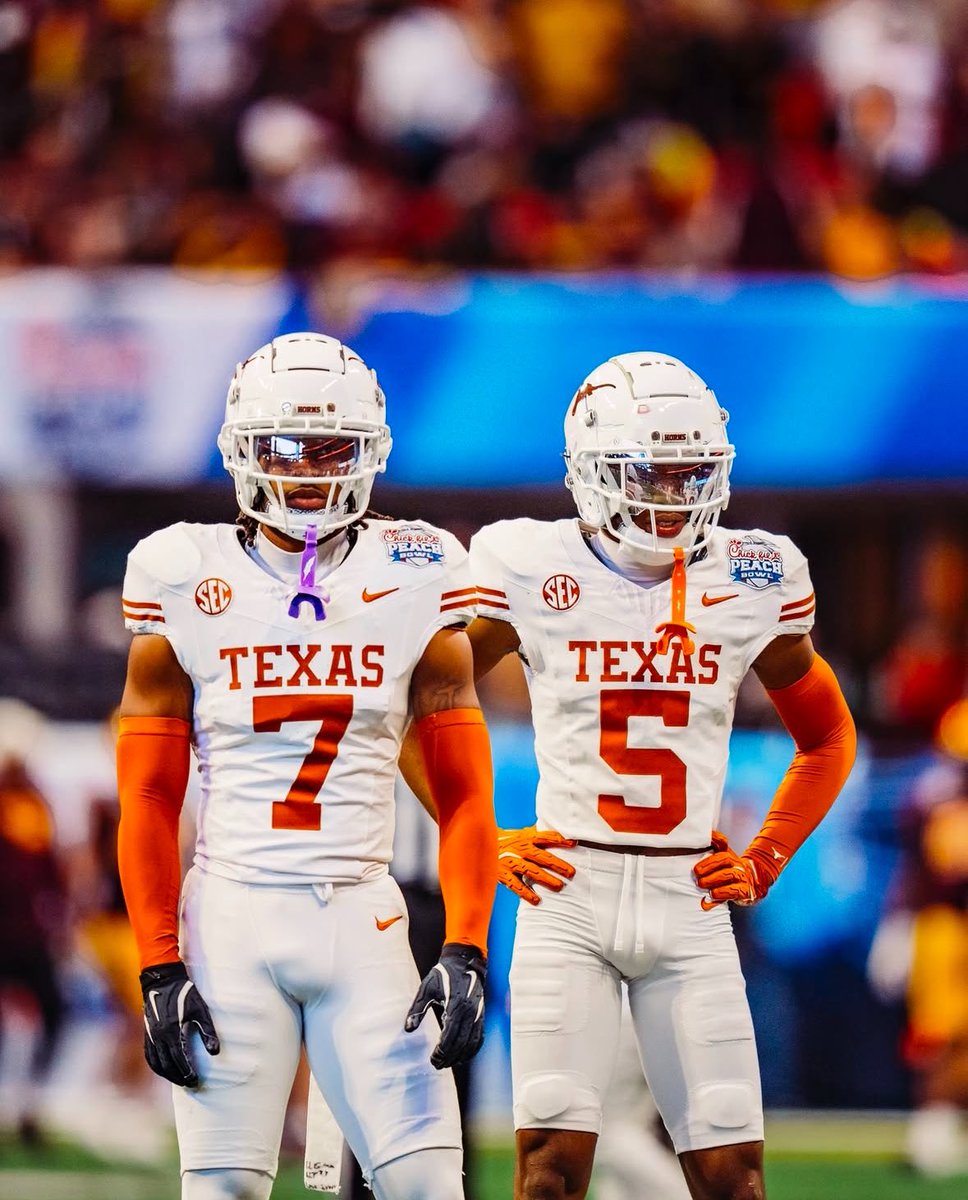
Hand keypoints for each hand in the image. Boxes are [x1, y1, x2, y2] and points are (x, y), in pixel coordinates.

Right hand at [140, 961, 219, 1086]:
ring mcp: (150, 1035)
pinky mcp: (146, 1033)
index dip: (187, 1072)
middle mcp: (158, 1036)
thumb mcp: (200, 1009)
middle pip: (167, 1065)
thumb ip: (207, 1031)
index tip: (195, 1081)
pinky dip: (157, 1066)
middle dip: (178, 1077)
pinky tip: (164, 1069)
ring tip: (179, 1080)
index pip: (179, 1059)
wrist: (162, 980)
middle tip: (190, 1084)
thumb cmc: (184, 993)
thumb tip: (215, 1052)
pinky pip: (149, 1055)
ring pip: (157, 1063)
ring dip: (167, 1074)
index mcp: (171, 1031)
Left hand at [404, 942, 485, 1069]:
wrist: (465, 959)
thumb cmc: (443, 974)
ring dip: (461, 1056)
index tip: (432, 1059)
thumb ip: (417, 1009)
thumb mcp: (426, 988)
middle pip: (461, 1043)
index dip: (442, 1051)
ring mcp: (478, 1013)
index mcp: (457, 1004)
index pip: (450, 1036)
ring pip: (472, 1043)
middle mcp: (470, 1011)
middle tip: (438, 1065)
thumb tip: (408, 1028)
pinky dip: (472, 1049)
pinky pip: (480, 1037)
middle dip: (449, 1057)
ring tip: (448, 1062)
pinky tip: (463, 1055)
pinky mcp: (482, 1014)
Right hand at [498, 825, 575, 904]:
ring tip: (559, 886)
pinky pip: (515, 885)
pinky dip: (526, 893)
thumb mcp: (521, 835)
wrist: (480, 846)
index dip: (559, 840)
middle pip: (541, 856)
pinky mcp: (501, 874)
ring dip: (545, 879)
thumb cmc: (508, 842)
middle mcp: (518, 848)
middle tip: (572, 873)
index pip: (545, 837)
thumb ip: (537, 835)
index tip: (574, 844)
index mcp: (525, 838)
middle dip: (557, 864)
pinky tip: (537, 900)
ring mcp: (509, 861)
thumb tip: (561, 832)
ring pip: (530, 871)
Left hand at [693, 831, 770, 909]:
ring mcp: (743, 876)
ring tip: (701, 884)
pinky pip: (736, 890)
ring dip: (714, 879)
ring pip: (730, 874)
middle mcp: (737, 863)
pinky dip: (722, 893)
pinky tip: (713, 895)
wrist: (752, 886)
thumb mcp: (719, 863)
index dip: (710, 845)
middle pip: (725, 859)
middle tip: (696, 874)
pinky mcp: (746, 890)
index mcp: (729, 854)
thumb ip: (709, 852)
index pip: (721, 844)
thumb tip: (704, 836)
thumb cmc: (729, 873)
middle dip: (708, 866)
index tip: (697, 862)